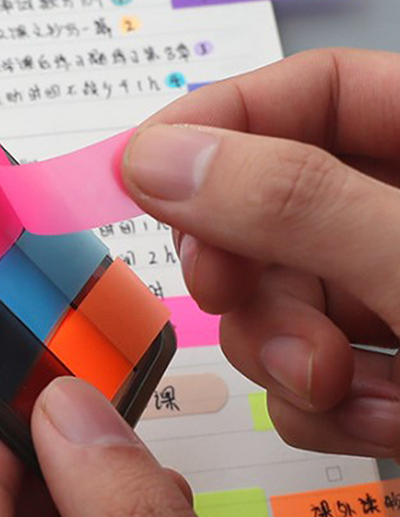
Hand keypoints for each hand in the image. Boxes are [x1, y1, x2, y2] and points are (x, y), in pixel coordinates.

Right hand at [123, 48, 399, 459]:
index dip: (220, 121)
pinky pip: (306, 374)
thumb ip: (297, 203)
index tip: (141, 172)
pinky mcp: (383, 371)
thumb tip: (158, 160)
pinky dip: (323, 408)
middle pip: (272, 206)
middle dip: (247, 268)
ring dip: (285, 354)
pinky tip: (385, 424)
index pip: (310, 92)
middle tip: (228, 294)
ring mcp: (392, 299)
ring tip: (335, 385)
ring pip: (277, 301)